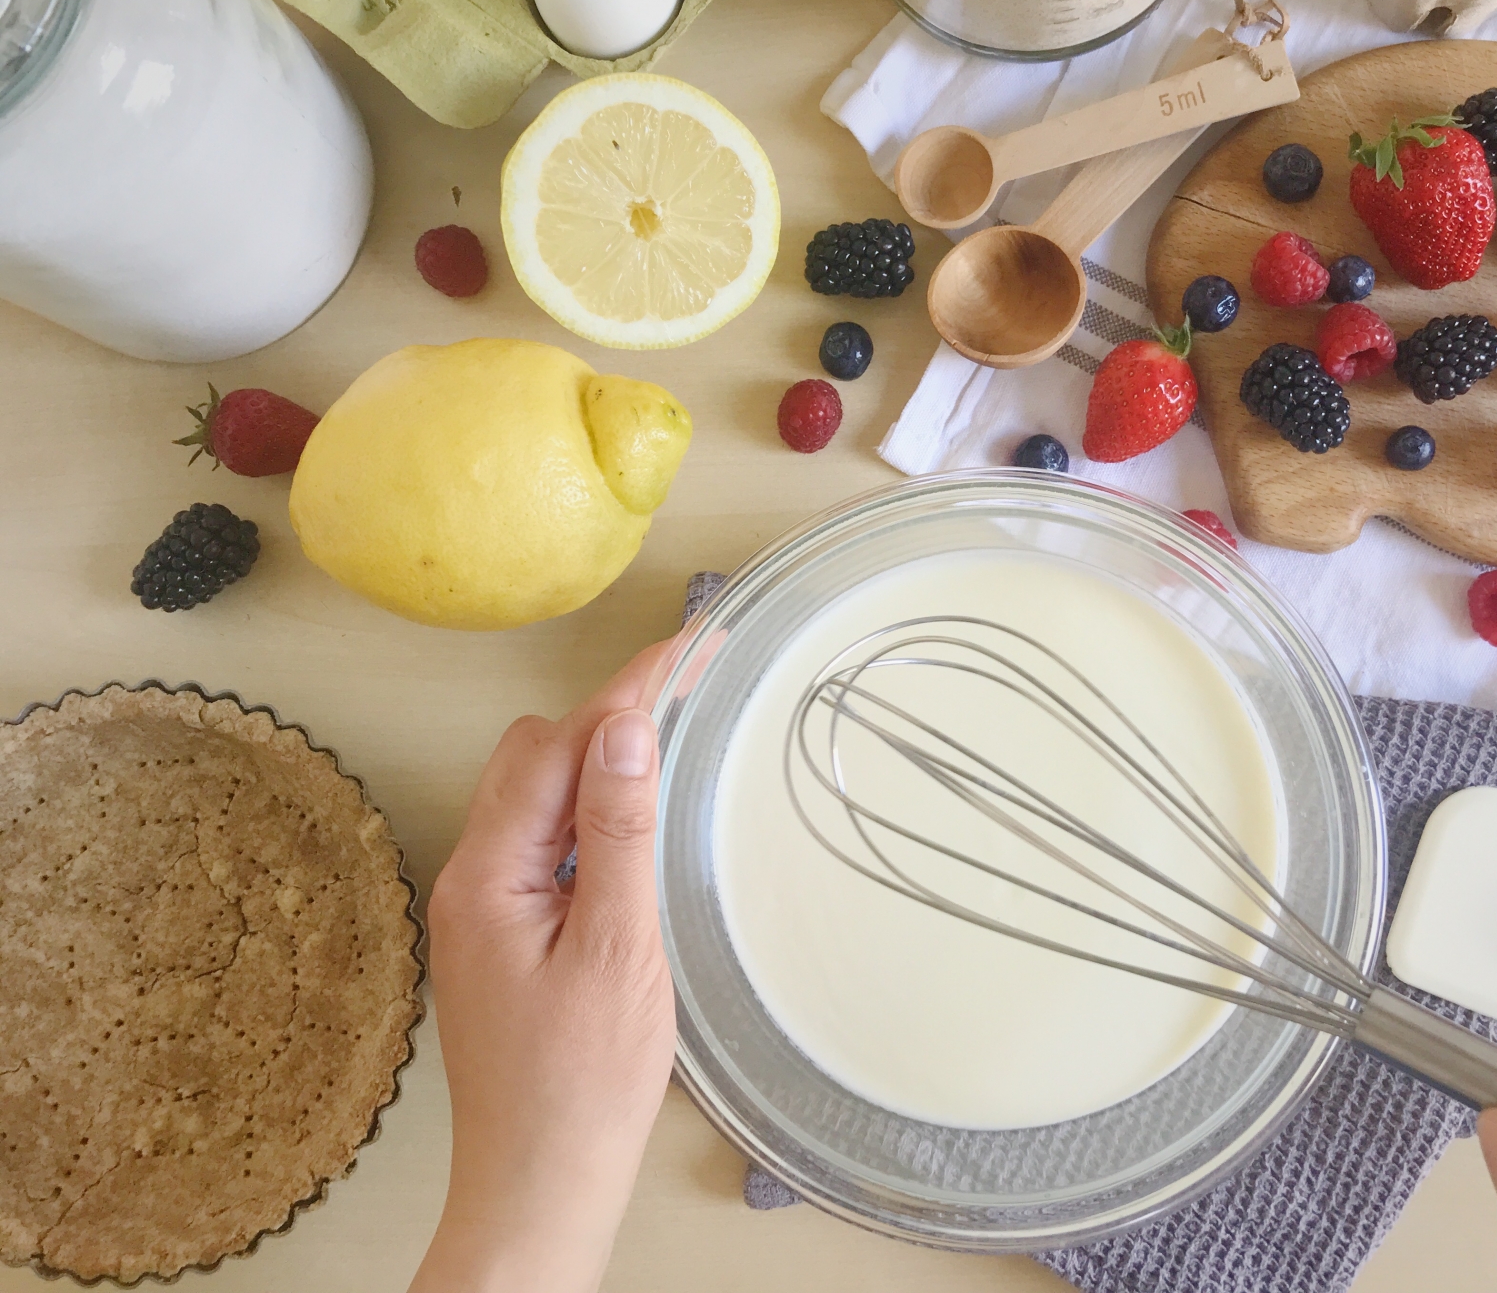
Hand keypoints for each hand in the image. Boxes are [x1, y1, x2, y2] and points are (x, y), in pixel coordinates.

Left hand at [410, 636, 689, 1292]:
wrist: (540, 1185)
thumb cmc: (582, 1086)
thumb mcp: (617, 949)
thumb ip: (616, 833)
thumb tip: (624, 728)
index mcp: (487, 876)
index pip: (559, 746)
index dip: (628, 690)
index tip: (688, 647)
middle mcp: (470, 879)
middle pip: (535, 757)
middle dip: (609, 716)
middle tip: (691, 693)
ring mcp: (482, 908)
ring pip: (537, 797)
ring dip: (598, 764)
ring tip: (672, 745)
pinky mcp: (503, 934)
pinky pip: (542, 842)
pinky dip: (589, 814)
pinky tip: (634, 828)